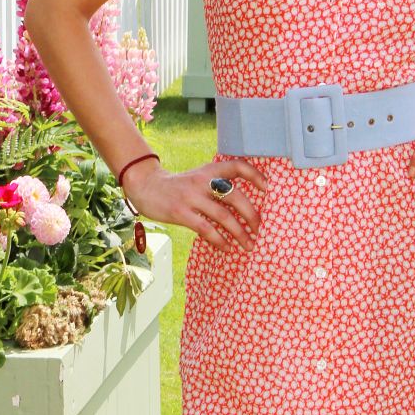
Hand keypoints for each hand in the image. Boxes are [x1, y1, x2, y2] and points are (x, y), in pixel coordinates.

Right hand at [121, 155, 266, 252]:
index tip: (268, 188)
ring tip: (249, 245)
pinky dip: (220, 240)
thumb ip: (217, 185)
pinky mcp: (181, 212)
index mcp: (209, 170)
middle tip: (261, 230)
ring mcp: (191, 197)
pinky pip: (206, 229)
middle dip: (253, 215)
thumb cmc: (178, 187)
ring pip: (224, 216)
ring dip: (240, 233)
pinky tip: (227, 248)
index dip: (255, 175)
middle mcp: (203, 181)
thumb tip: (246, 207)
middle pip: (236, 197)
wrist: (146, 187)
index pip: (237, 166)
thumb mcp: (198, 178)